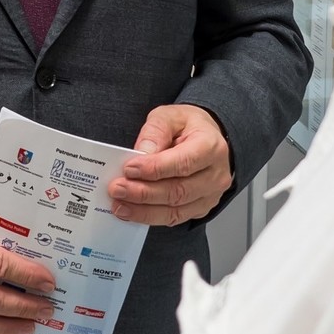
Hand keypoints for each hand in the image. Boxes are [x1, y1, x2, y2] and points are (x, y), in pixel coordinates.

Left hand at [107, 104, 233, 225]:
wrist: (206, 137)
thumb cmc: (188, 126)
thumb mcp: (169, 116)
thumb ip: (155, 131)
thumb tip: (141, 154)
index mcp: (210, 146)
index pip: (183, 163)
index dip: (154, 169)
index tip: (129, 169)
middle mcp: (215, 174)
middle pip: (178, 191)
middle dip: (143, 192)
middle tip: (118, 188)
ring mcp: (210, 195)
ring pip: (176, 210)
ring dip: (144, 210)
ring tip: (119, 204)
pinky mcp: (201, 208)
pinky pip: (175, 218)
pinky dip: (151, 217)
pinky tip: (132, 211)